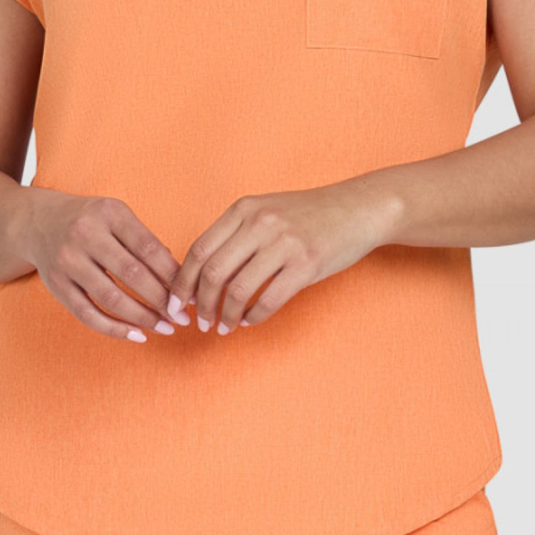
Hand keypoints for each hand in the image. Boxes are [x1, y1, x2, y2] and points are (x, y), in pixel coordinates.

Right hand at [12, 188, 184, 342]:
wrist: (39, 221)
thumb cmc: (92, 220)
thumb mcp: (117, 216)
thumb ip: (145, 241)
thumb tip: (180, 279)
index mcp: (109, 213)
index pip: (148, 248)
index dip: (173, 275)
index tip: (191, 295)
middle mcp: (85, 235)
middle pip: (131, 274)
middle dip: (162, 300)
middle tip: (183, 318)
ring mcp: (67, 261)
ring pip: (110, 297)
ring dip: (143, 318)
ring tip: (166, 328)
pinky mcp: (56, 284)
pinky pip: (88, 314)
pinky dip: (115, 329)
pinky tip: (138, 335)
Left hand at [164, 178, 389, 334]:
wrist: (357, 208)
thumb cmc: (308, 214)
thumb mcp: (266, 210)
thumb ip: (236, 233)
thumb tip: (200, 274)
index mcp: (243, 209)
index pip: (198, 249)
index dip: (182, 281)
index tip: (177, 303)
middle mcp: (260, 223)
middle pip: (211, 272)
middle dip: (200, 304)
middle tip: (199, 322)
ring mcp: (283, 243)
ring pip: (237, 290)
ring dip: (225, 315)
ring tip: (223, 326)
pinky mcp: (305, 265)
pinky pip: (268, 300)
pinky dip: (253, 317)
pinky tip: (250, 321)